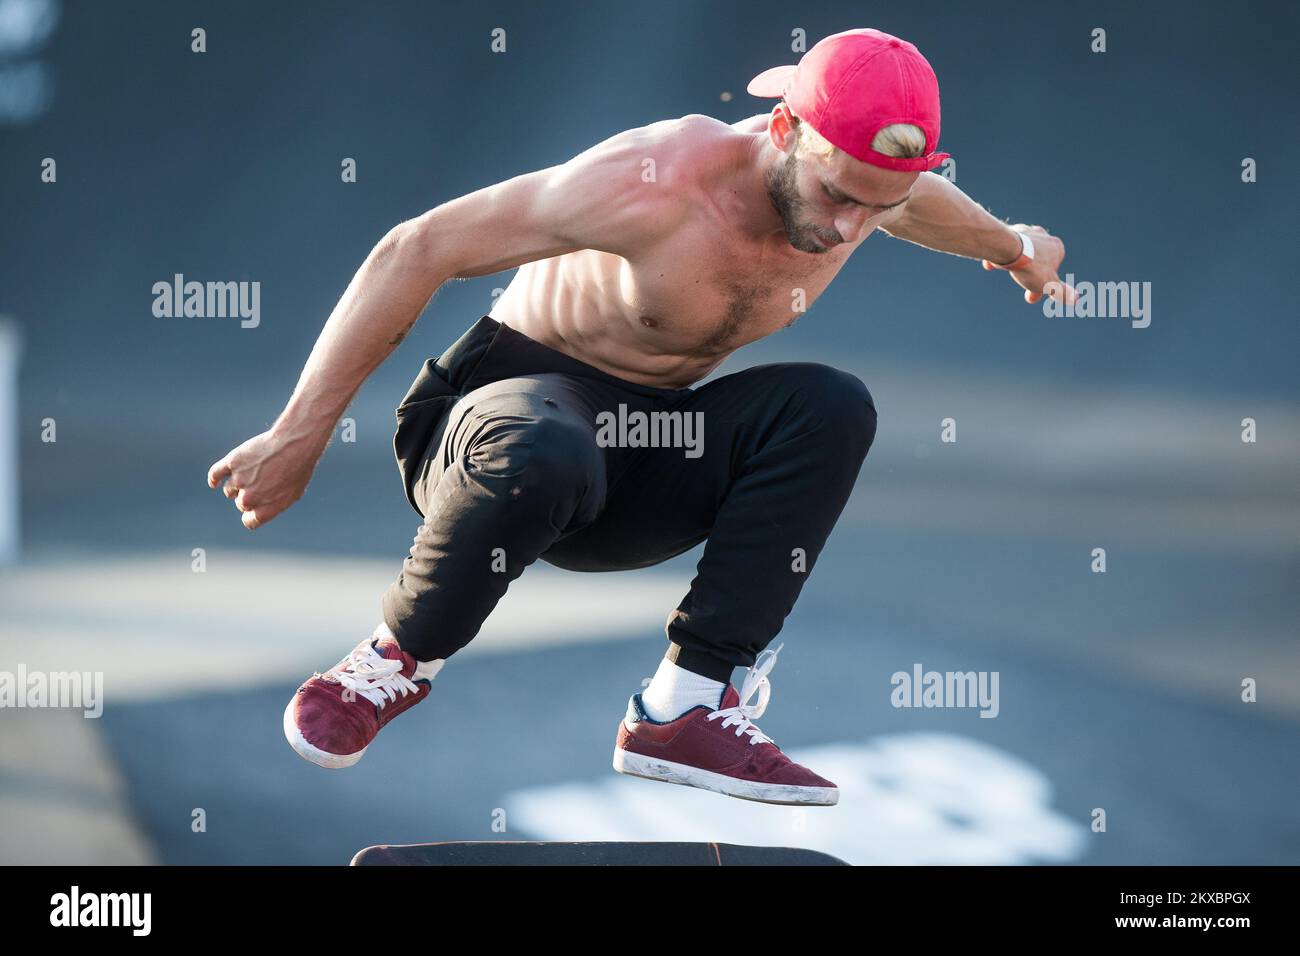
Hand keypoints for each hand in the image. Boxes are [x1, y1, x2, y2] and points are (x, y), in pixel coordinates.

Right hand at [207, 426, 324, 528]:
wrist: (295, 443)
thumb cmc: (298, 467)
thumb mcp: (294, 491)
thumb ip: (275, 504)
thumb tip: (263, 509)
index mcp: (266, 509)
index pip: (249, 521)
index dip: (251, 515)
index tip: (253, 509)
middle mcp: (251, 498)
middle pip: (240, 504)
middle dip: (248, 496)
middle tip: (262, 481)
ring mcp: (240, 480)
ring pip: (229, 490)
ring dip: (236, 485)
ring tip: (251, 473)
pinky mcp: (233, 462)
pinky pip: (215, 474)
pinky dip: (214, 479)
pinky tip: (215, 481)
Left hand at [983, 224, 1077, 306]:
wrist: (1008, 249)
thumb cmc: (1031, 267)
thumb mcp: (1048, 285)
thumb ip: (1062, 292)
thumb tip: (1076, 300)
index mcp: (1057, 248)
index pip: (1051, 270)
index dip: (1041, 286)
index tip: (1030, 298)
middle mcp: (1044, 236)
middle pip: (1036, 261)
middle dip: (1026, 275)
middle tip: (1017, 284)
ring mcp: (1027, 232)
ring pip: (1021, 252)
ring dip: (1014, 264)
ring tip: (1005, 270)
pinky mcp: (1009, 231)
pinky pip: (1005, 246)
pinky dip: (999, 256)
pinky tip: (990, 265)